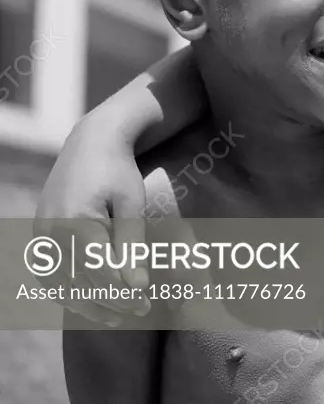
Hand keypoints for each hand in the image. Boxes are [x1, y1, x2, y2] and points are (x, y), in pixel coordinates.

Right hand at [33, 119, 149, 323]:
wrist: (91, 143)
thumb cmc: (118, 171)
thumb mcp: (131, 203)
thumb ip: (131, 244)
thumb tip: (136, 286)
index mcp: (76, 218)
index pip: (98, 269)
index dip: (122, 292)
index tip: (145, 304)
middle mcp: (52, 229)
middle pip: (77, 281)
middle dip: (109, 301)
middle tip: (139, 311)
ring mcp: (42, 233)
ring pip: (59, 283)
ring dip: (87, 304)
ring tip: (116, 316)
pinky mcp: (41, 234)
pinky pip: (51, 273)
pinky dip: (69, 291)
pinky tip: (92, 301)